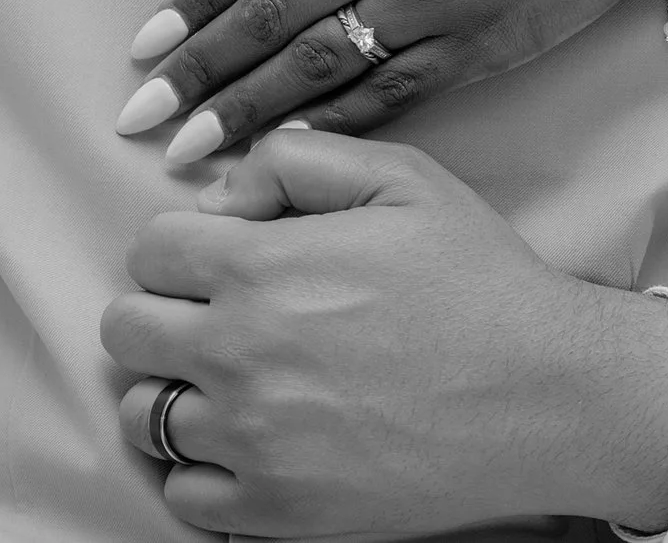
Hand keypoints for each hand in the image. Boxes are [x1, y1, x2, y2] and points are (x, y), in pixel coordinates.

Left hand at [105, 136, 667, 537]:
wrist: (542, 393)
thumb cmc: (478, 279)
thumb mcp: (405, 178)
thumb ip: (300, 159)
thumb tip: (222, 190)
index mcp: (263, 268)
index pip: (150, 250)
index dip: (183, 243)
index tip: (222, 254)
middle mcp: (238, 356)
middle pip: (125, 331)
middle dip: (166, 309)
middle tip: (225, 312)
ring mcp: (250, 442)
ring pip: (144, 414)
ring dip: (180, 388)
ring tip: (244, 376)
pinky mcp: (271, 512)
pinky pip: (182, 493)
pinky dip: (205, 466)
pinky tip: (258, 435)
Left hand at [115, 0, 667, 159]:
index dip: (195, 3)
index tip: (144, 46)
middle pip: (273, 19)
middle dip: (199, 72)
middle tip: (139, 120)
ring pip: (321, 68)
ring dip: (248, 113)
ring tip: (192, 154)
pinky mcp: (483, 41)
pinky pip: (391, 92)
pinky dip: (332, 124)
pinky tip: (289, 151)